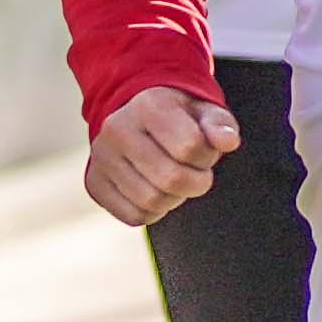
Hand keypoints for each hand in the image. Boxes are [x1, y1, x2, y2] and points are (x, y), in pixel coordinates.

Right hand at [84, 83, 235, 226]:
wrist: (136, 117)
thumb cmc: (179, 117)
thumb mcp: (204, 111)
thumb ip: (220, 124)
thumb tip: (227, 141)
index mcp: (148, 105)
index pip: (190, 147)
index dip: (207, 156)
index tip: (205, 152)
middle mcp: (117, 128)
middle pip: (171, 179)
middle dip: (196, 183)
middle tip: (196, 173)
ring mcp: (101, 157)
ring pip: (151, 201)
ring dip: (175, 198)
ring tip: (175, 180)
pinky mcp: (94, 183)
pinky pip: (133, 216)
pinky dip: (153, 211)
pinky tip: (155, 190)